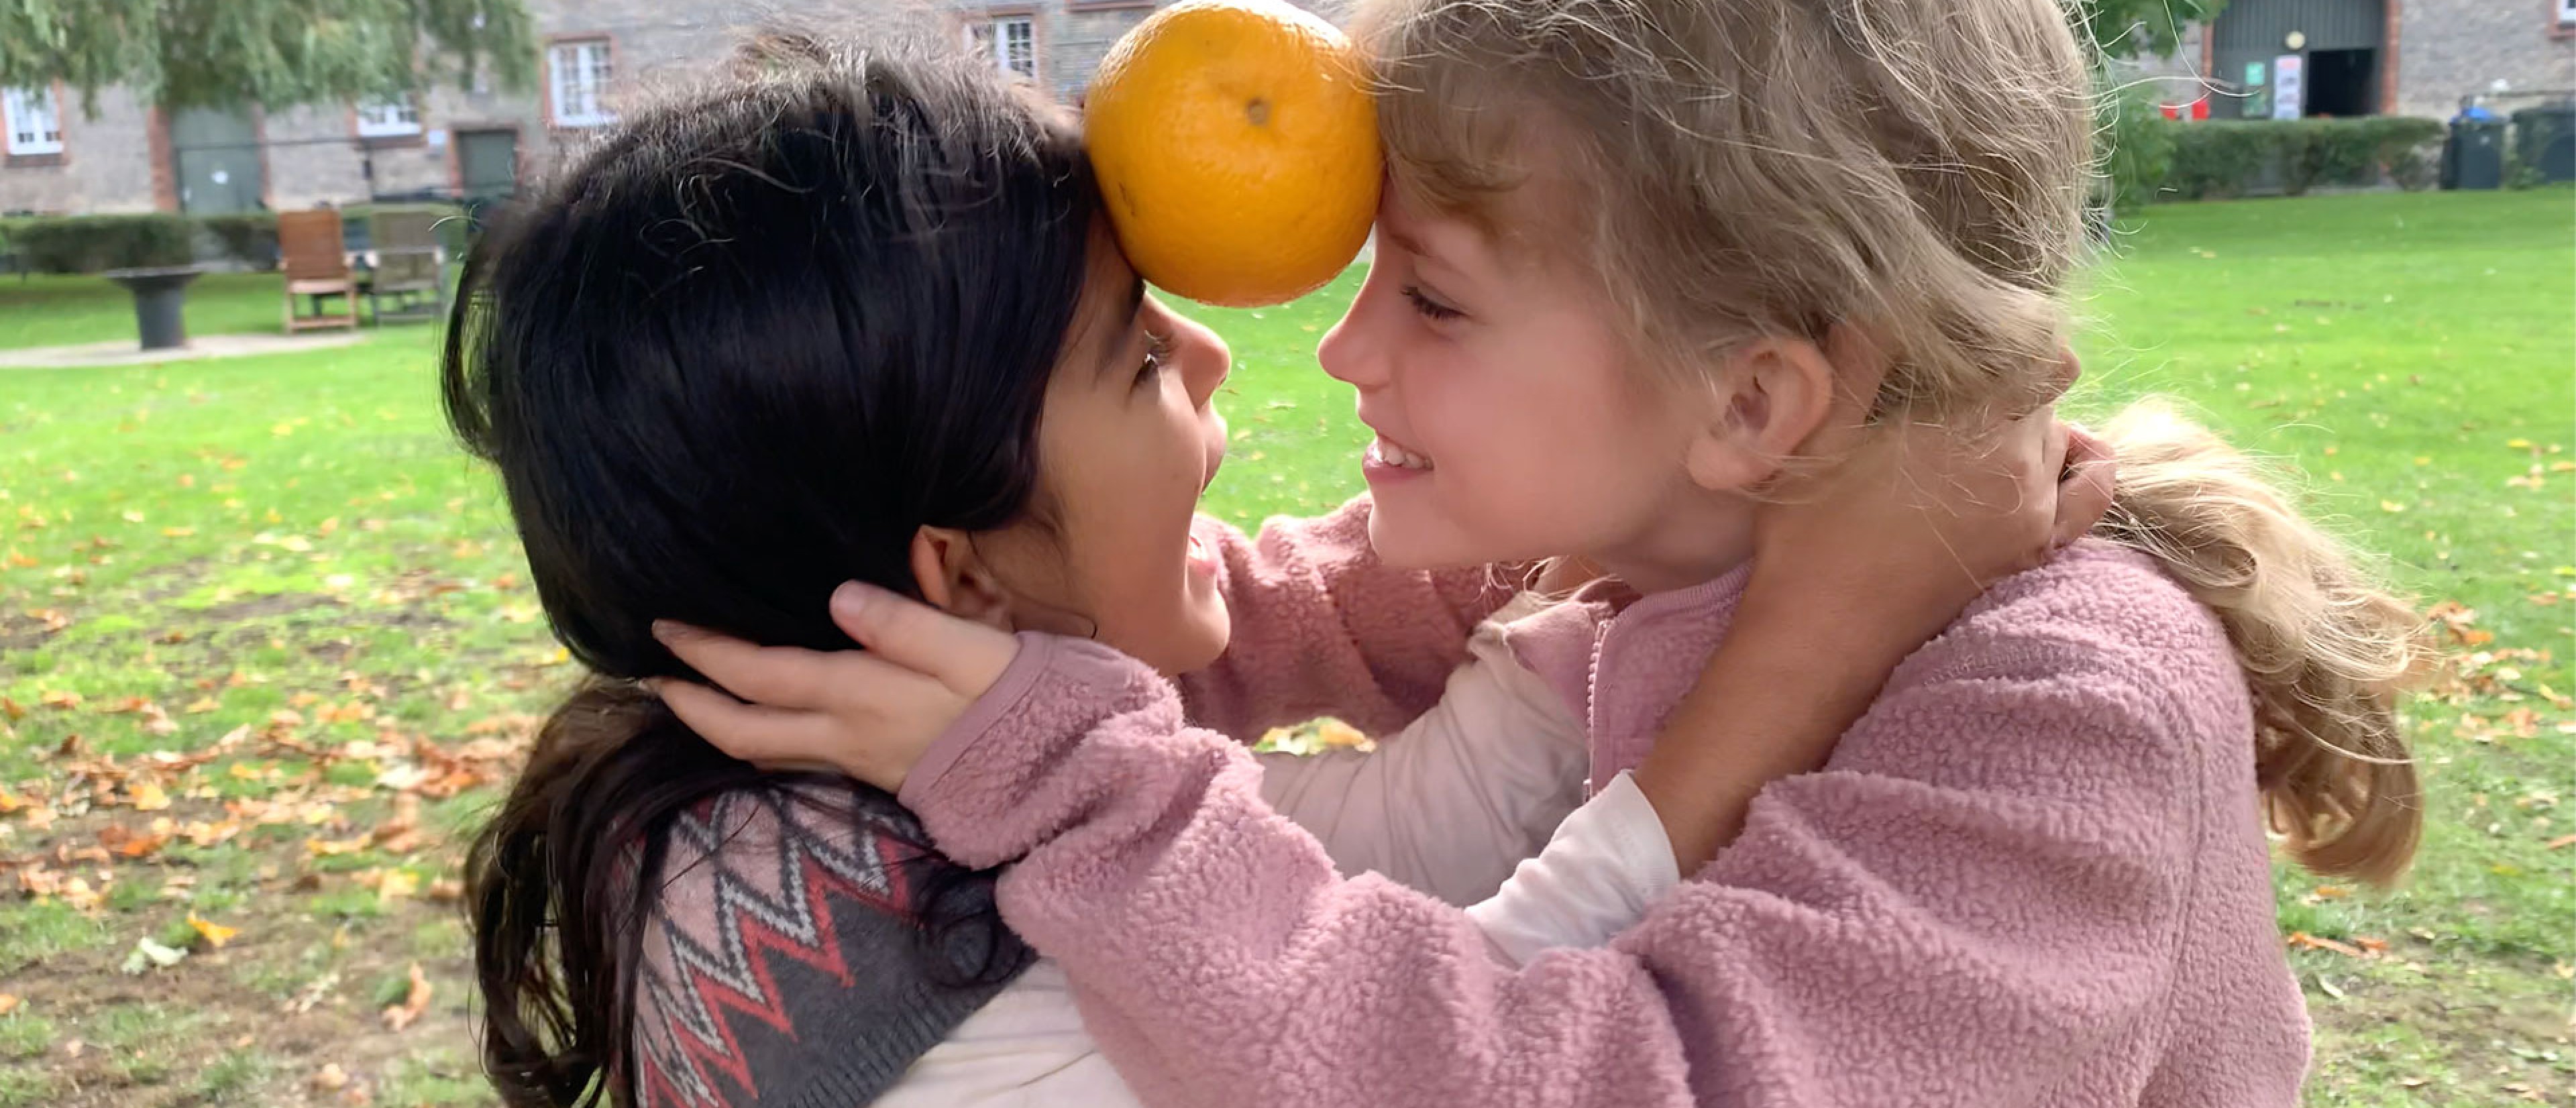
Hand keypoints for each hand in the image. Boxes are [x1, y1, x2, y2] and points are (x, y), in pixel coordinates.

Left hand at [651, 581, 1020, 792]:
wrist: (1057, 775)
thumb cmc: (1020, 700)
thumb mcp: (972, 649)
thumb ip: (905, 623)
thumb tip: (839, 595)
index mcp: (863, 696)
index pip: (760, 676)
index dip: (704, 653)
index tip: (663, 626)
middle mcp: (846, 737)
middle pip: (742, 733)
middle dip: (688, 705)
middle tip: (649, 675)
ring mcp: (858, 762)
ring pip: (763, 755)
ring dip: (717, 726)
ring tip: (689, 696)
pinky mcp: (876, 774)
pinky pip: (794, 760)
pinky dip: (759, 739)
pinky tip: (761, 719)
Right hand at [1634, 348, 2116, 871]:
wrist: (1821, 632)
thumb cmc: (1809, 533)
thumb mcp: (1819, 433)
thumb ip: (1860, 360)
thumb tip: (1881, 300)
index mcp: (1971, 425)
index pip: (2036, 344)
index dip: (2010, 324)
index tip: (1970, 322)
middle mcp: (2019, 464)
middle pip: (2044, 387)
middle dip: (2005, 372)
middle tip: (1949, 377)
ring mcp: (2034, 511)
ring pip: (2059, 433)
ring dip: (2029, 417)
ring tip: (1972, 420)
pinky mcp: (2033, 549)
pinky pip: (2091, 491)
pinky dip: (2081, 464)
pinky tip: (2050, 456)